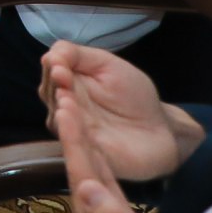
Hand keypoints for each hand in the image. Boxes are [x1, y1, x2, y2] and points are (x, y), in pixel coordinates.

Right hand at [38, 42, 196, 181]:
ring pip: (57, 122)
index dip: (52, 67)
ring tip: (65, 99)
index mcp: (67, 85)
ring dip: (60, 109)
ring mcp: (74, 134)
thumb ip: (77, 55)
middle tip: (62, 77)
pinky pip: (75, 148)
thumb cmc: (134, 95)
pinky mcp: (88, 157)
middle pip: (48, 95)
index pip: (50, 73)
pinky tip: (72, 122)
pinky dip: (71, 135)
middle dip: (53, 85)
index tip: (60, 65)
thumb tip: (50, 56)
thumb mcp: (108, 65)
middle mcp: (65, 110)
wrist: (163, 131)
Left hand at [56, 76, 211, 212]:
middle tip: (66, 103)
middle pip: (80, 183)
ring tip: (77, 124)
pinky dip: (101, 179)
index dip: (75, 144)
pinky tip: (98, 169)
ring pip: (91, 192)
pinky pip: (107, 205)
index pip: (80, 183)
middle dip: (73, 143)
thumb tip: (84, 186)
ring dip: (84, 157)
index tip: (66, 109)